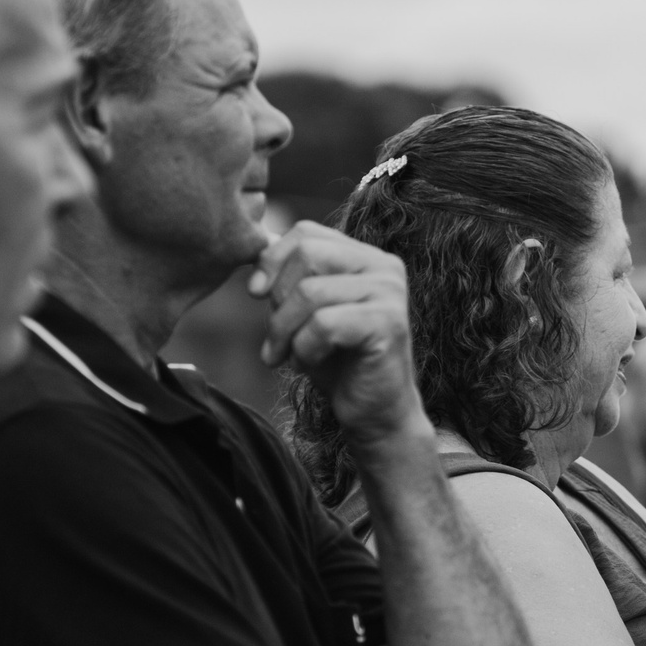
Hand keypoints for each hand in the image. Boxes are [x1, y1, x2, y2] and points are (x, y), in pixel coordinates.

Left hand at [246, 223, 428, 448]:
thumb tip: (255, 245)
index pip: (306, 232)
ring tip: (288, 356)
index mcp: (365, 256)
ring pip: (310, 292)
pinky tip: (308, 363)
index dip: (272, 260)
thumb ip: (288, 278)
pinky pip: (324, 325)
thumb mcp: (304, 313)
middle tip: (275, 338)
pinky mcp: (388, 323)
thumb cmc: (337, 363)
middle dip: (278, 299)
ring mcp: (389, 292)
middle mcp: (384, 266)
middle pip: (307, 254)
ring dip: (286, 331)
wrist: (373, 413)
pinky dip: (304, 348)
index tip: (256, 294)